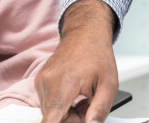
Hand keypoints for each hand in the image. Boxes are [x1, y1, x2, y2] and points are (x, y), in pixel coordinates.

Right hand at [36, 0, 118, 122]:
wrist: (85, 34)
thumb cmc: (97, 54)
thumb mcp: (109, 84)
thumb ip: (100, 109)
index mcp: (64, 83)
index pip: (51, 119)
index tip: (69, 121)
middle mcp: (47, 83)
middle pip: (54, 119)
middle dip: (72, 120)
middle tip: (88, 107)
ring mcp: (40, 82)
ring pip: (51, 113)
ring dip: (68, 113)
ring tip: (83, 99)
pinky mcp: (39, 82)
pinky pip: (49, 104)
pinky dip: (62, 105)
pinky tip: (75, 96)